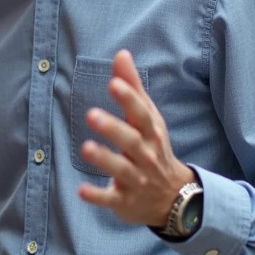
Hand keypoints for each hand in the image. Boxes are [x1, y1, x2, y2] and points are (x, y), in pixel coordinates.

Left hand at [77, 50, 195, 226]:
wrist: (173, 197)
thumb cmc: (154, 147)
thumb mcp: (148, 118)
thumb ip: (133, 87)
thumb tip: (121, 53)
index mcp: (150, 133)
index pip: (141, 114)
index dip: (129, 99)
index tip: (114, 83)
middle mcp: (146, 156)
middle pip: (131, 141)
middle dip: (113, 128)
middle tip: (91, 114)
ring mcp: (137, 179)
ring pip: (121, 169)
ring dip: (104, 159)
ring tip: (85, 148)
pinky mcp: (125, 201)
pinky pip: (111, 199)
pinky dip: (97, 196)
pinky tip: (81, 190)